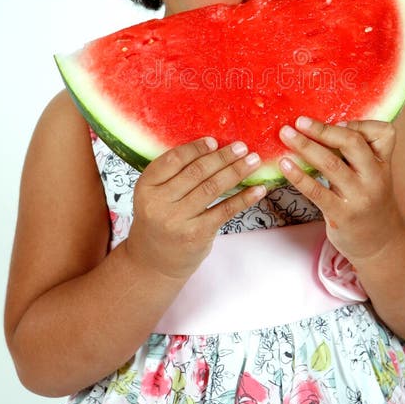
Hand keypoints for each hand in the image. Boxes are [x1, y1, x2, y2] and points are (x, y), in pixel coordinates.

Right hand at [127, 137, 265, 279]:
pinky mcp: (197, 234)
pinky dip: (244, 198)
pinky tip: (258, 189)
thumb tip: (213, 148)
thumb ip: (174, 175)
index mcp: (146, 187)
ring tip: (253, 160)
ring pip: (212, 188)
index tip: (214, 141)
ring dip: (237, 171)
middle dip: (223, 157)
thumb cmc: (159, 221)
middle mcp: (159, 203)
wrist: (153, 262)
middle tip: (242, 147)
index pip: (173, 159)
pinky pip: (225, 210)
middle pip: (196, 172)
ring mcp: (178, 220)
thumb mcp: (155, 196)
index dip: (196, 148)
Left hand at [278, 117, 404, 264]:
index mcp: (383, 164)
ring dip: (305, 147)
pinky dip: (298, 176)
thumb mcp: (374, 176)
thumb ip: (358, 154)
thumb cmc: (370, 203)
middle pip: (353, 144)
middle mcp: (375, 178)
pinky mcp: (343, 215)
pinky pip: (317, 191)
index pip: (384, 133)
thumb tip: (323, 127)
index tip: (337, 122)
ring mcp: (359, 197)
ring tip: (286, 135)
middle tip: (299, 121)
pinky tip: (284, 165)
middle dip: (323, 130)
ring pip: (331, 164)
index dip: (360, 123)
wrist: (381, 244)